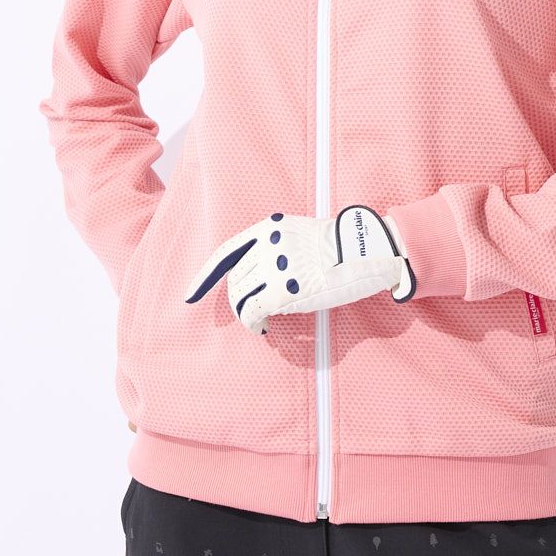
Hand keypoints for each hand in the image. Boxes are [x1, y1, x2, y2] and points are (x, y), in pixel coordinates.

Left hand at [183, 204, 415, 335]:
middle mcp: (266, 243)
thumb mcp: (302, 235)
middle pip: (235, 280)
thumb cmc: (341, 248)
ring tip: (262, 321)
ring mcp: (273, 266)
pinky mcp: (281, 290)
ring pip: (241, 297)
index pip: (227, 252)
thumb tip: (263, 276)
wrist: (364, 252)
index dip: (206, 277)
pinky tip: (263, 329)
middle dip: (240, 300)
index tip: (191, 295)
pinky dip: (253, 324)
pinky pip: (253, 313)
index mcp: (269, 227)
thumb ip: (278, 248)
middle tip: (255, 313)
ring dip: (247, 313)